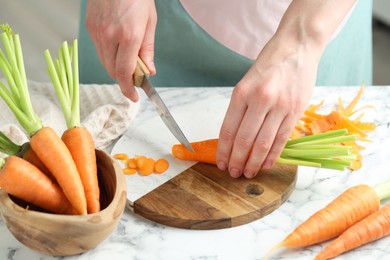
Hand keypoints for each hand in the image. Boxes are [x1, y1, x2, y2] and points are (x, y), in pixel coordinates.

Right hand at [85, 0, 156, 100]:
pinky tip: (118, 48)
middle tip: (136, 78)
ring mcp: (97, 32)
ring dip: (116, 68)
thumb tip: (149, 70)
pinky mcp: (90, 27)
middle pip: (113, 71)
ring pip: (104, 62)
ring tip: (128, 60)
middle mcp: (110, 36)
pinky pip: (99, 50)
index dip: (129, 88)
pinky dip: (109, 55)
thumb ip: (148, 49)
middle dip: (124, 79)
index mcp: (129, 35)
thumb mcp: (150, 22)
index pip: (124, 72)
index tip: (134, 96)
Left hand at [216, 37, 318, 177]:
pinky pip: (282, 139)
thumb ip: (240, 109)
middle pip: (244, 140)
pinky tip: (266, 164)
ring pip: (264, 143)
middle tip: (233, 173)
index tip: (221, 163)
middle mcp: (260, 100)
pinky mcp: (296, 111)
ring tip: (248, 173)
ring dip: (254, 163)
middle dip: (237, 161)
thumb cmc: (268, 65)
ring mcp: (280, 106)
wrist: (296, 48)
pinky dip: (273, 155)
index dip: (224, 151)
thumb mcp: (246, 83)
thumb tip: (234, 139)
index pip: (229, 129)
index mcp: (242, 93)